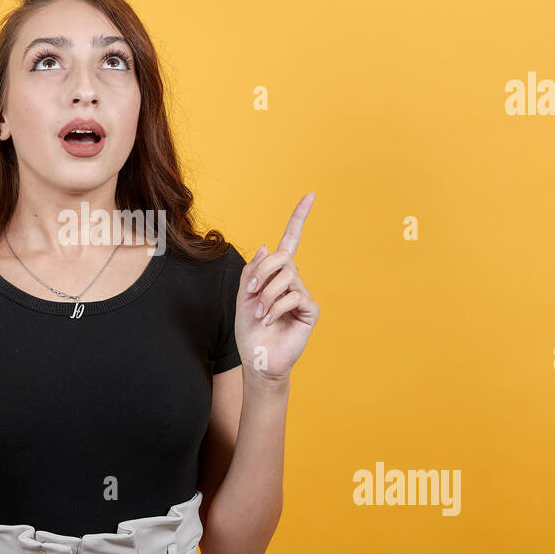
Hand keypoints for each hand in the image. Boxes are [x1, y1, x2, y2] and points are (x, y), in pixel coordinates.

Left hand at [235, 192, 320, 382]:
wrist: (257, 358)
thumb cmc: (250, 329)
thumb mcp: (243, 295)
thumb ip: (253, 271)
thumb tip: (268, 247)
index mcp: (277, 274)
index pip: (291, 240)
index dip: (299, 218)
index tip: (311, 195)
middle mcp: (293, 280)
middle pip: (284, 257)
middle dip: (263, 272)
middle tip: (252, 293)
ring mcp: (303, 294)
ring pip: (287, 276)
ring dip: (267, 295)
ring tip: (261, 314)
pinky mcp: (310, 310)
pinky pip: (295, 295)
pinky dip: (278, 306)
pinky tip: (271, 320)